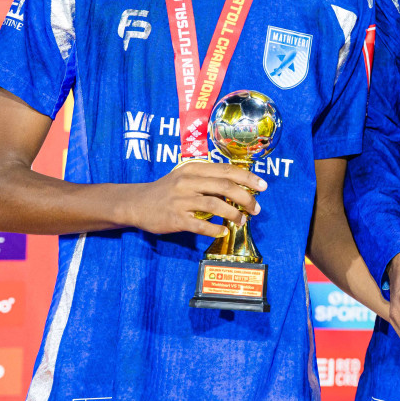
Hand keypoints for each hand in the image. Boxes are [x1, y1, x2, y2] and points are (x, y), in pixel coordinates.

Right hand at [120, 162, 264, 237]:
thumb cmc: (167, 190)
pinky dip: (214, 229)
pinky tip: (222, 231)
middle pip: (225, 186)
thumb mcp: (186, 177)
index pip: (226, 170)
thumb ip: (208, 180)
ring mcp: (180, 200)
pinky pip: (200, 225)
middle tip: (256, 208)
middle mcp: (188, 182)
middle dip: (246, 197)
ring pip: (215, 204)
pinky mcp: (175, 218)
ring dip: (233, 214)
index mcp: (194, 169)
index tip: (263, 186)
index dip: (248, 178)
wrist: (136, 203)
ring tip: (242, 221)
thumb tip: (238, 188)